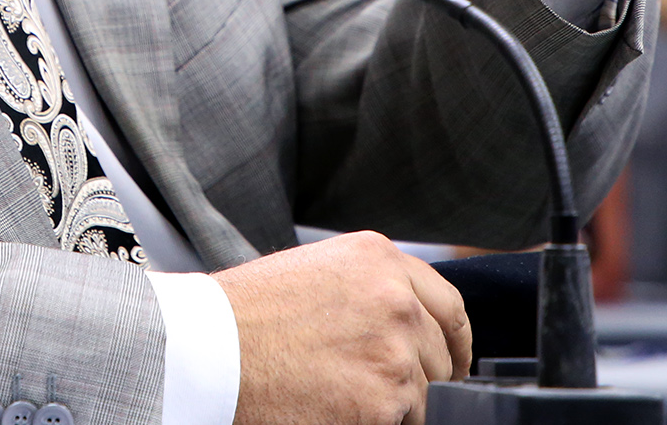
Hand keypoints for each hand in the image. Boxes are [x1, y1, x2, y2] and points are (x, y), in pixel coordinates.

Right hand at [214, 231, 470, 424]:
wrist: (210, 349)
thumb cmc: (247, 313)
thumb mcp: (318, 270)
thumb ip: (371, 287)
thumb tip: (408, 322)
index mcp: (379, 259)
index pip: (449, 305)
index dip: (455, 341)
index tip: (455, 361)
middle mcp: (397, 299)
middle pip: (440, 355)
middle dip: (419, 374)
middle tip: (377, 384)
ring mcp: (395, 351)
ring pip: (422, 395)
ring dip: (391, 402)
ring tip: (338, 392)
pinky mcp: (384, 400)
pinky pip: (402, 423)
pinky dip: (374, 421)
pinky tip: (334, 407)